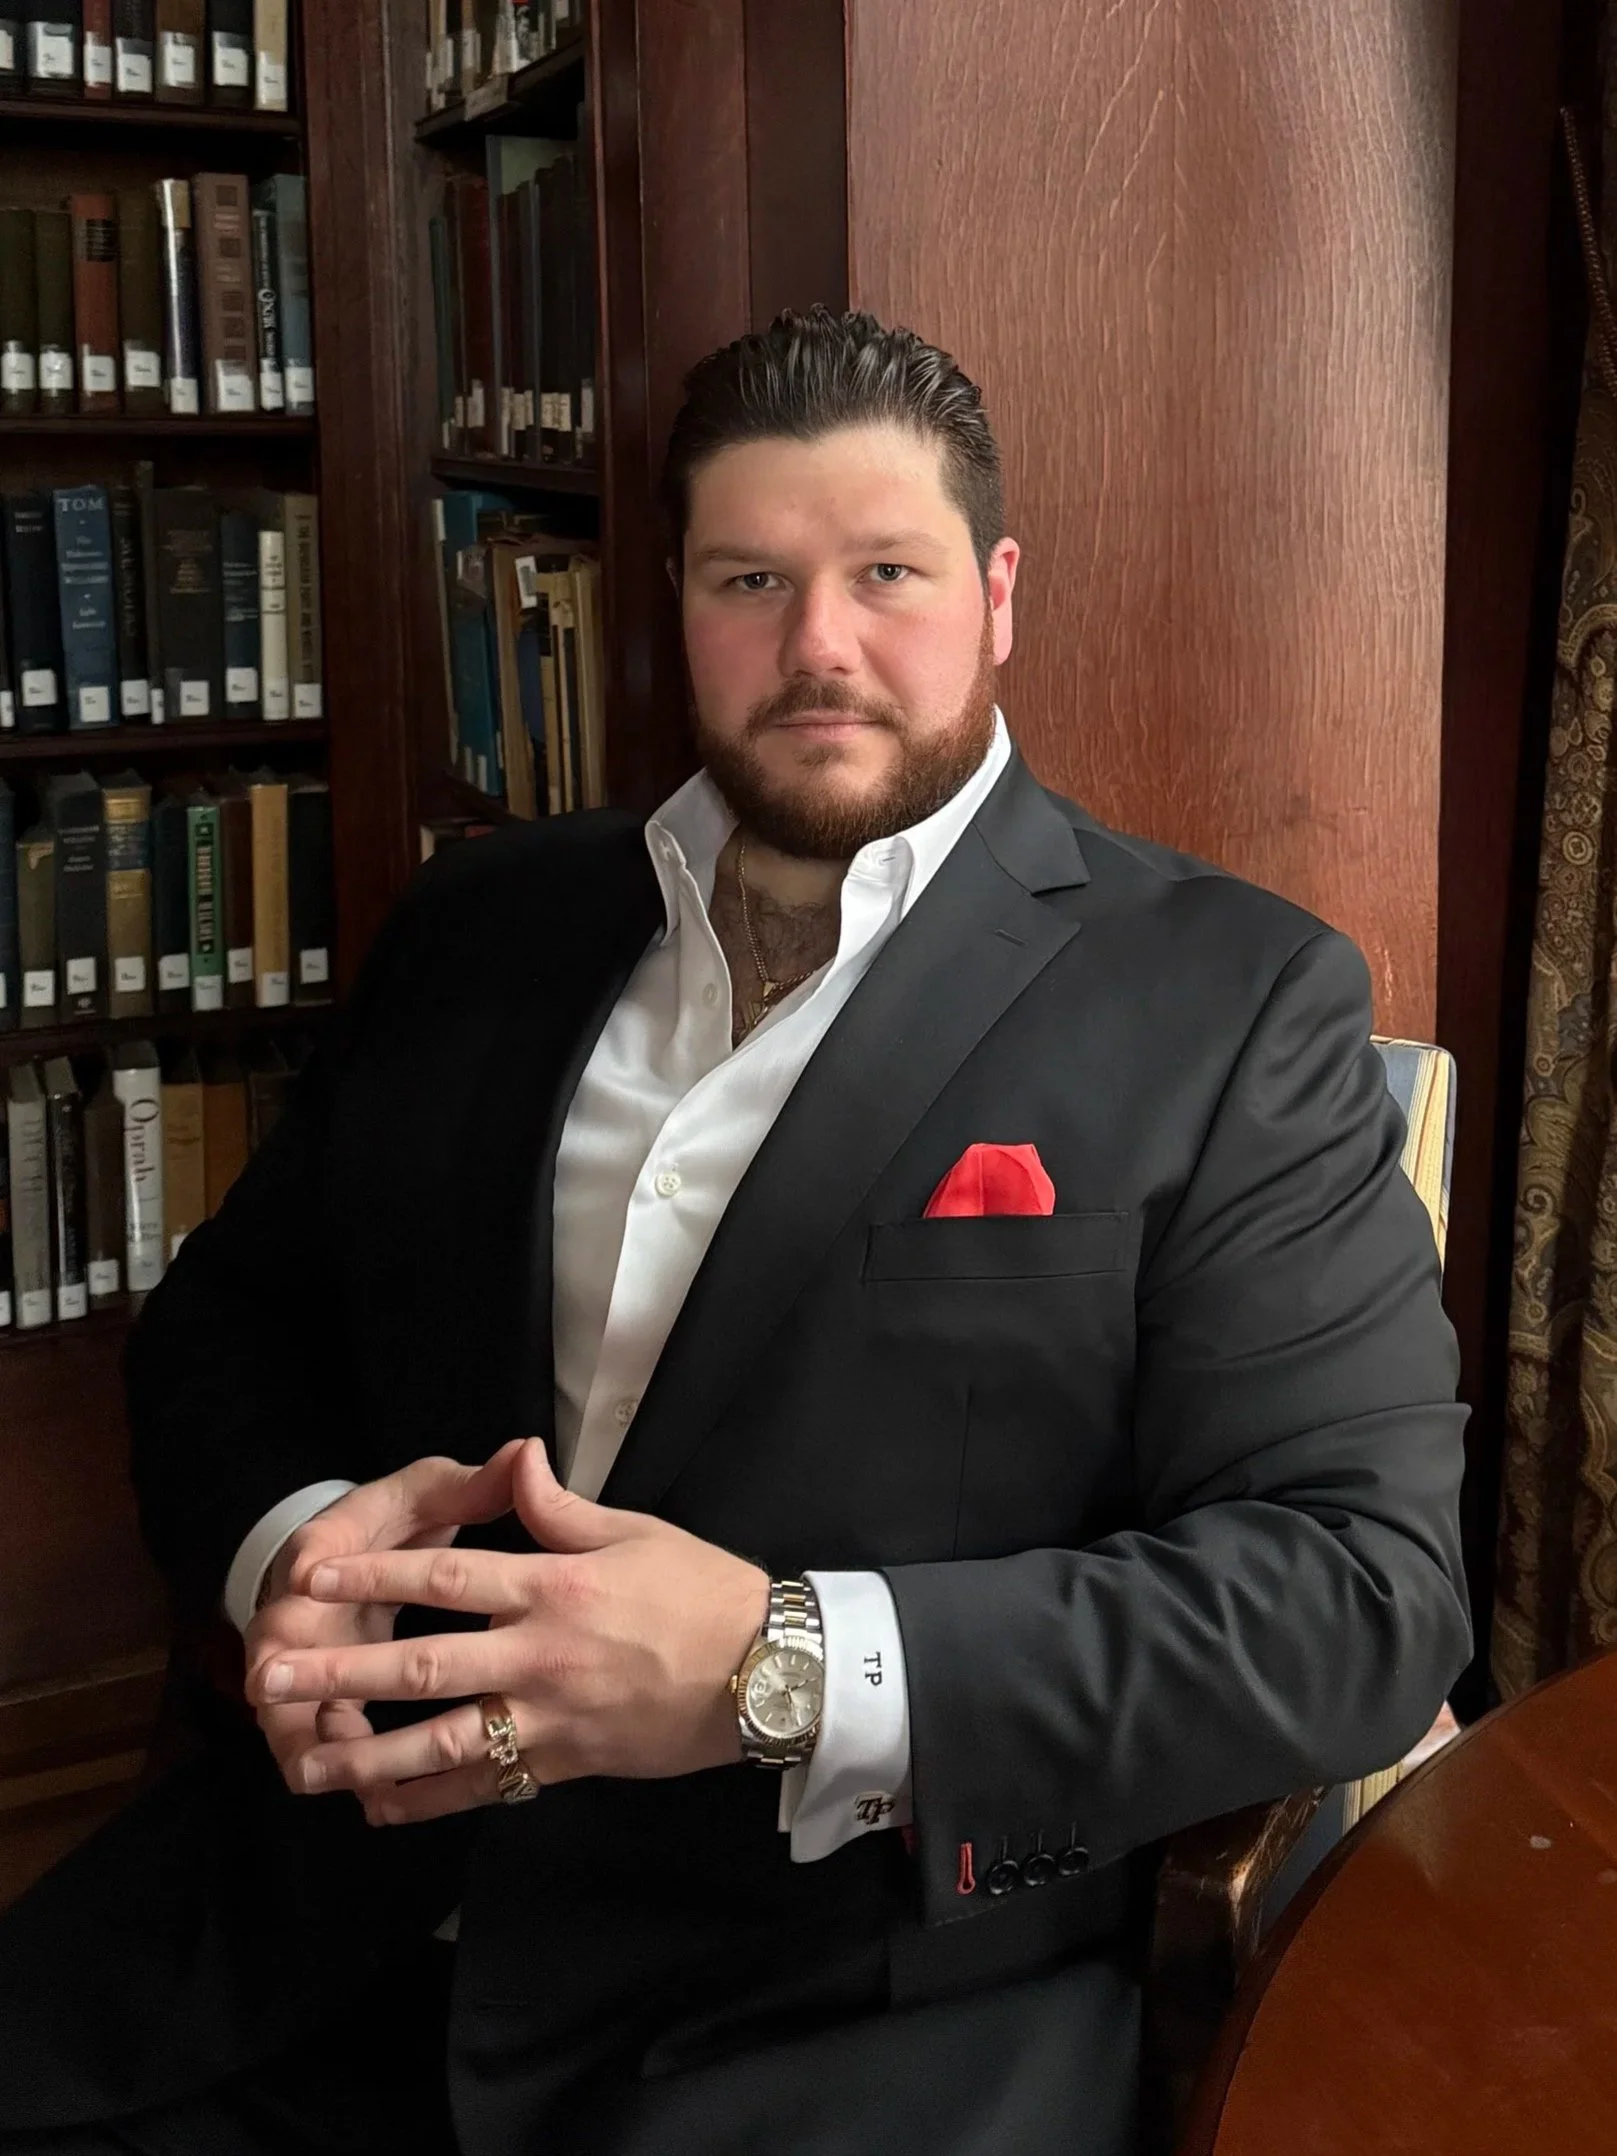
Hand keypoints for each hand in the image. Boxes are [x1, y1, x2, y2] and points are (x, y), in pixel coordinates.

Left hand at [243, 1438, 769, 1824]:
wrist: (768, 1671)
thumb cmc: (703, 1591)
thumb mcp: (635, 1530)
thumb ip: (560, 1509)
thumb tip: (516, 1461)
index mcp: (554, 1584)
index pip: (446, 1573)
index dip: (375, 1572)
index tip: (313, 1575)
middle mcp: (541, 1651)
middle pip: (423, 1661)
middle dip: (341, 1669)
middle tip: (271, 1677)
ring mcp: (551, 1715)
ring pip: (443, 1739)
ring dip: (369, 1750)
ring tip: (307, 1758)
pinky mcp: (566, 1763)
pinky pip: (487, 1785)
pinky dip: (430, 1800)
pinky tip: (380, 1807)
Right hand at [245, 1442, 525, 1821]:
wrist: (352, 1561)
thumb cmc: (395, 1522)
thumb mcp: (428, 1493)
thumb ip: (473, 1484)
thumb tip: (527, 1451)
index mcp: (330, 1546)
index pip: (311, 1550)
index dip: (310, 1564)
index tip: (311, 1576)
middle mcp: (304, 1607)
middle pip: (283, 1643)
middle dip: (287, 1671)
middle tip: (293, 1698)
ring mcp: (309, 1662)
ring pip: (297, 1710)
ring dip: (320, 1742)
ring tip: (356, 1777)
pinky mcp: (320, 1702)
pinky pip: (323, 1745)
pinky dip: (346, 1769)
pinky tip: (380, 1802)